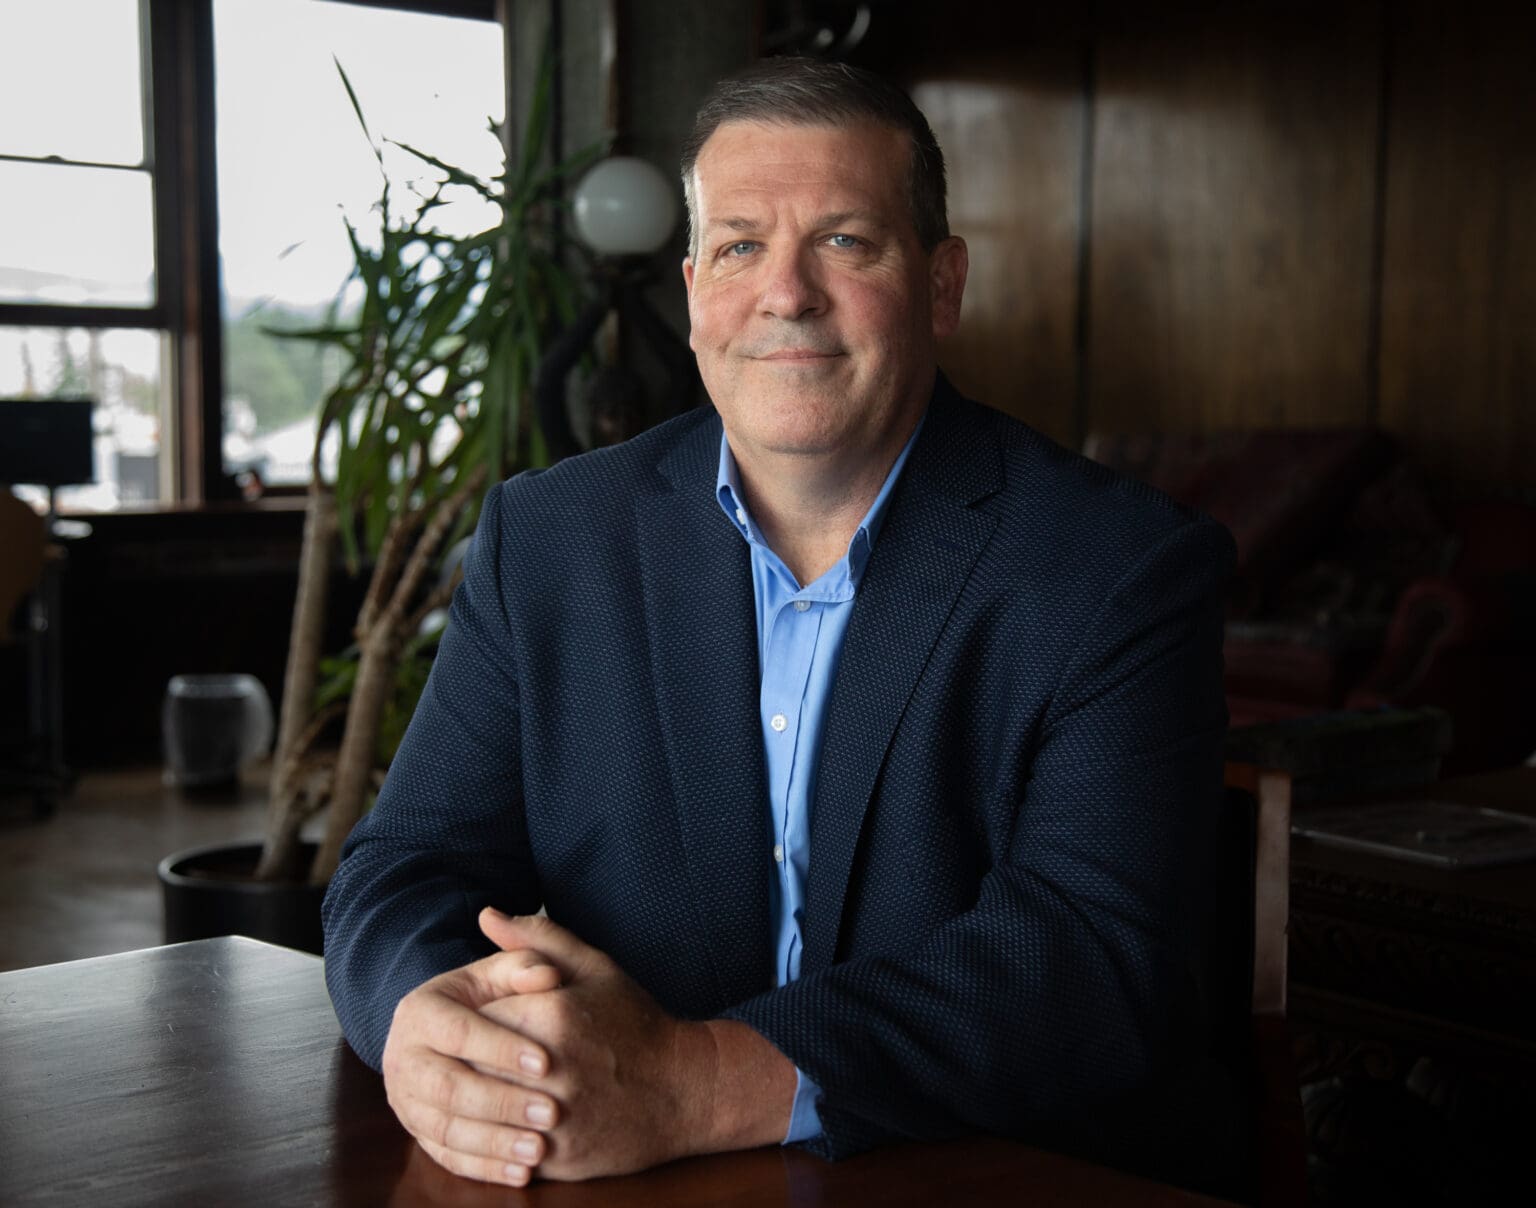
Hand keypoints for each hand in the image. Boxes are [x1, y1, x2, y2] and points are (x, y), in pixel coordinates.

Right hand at [379, 929, 566, 1187]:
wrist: (457, 1031)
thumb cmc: (491, 996)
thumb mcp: (502, 972)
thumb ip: (524, 963)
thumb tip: (545, 974)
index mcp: (420, 1010)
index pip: (459, 1032)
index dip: (501, 1048)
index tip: (547, 1062)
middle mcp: (403, 1057)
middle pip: (448, 1087)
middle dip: (502, 1102)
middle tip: (551, 1112)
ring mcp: (407, 1100)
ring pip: (446, 1129)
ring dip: (495, 1142)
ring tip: (540, 1148)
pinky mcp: (418, 1132)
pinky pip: (447, 1157)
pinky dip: (484, 1167)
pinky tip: (521, 1172)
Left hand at [475, 910, 796, 1181]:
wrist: (685, 1091)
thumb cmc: (636, 1023)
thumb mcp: (595, 969)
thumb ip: (537, 940)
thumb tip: (486, 914)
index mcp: (553, 1015)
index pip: (476, 1018)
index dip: (468, 1021)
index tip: (470, 1022)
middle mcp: (551, 1068)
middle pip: (472, 1066)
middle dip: (465, 1061)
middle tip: (464, 1057)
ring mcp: (556, 1117)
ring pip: (482, 1112)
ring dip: (474, 1102)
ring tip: (478, 1089)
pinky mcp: (559, 1157)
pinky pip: (503, 1151)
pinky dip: (493, 1137)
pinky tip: (498, 1123)